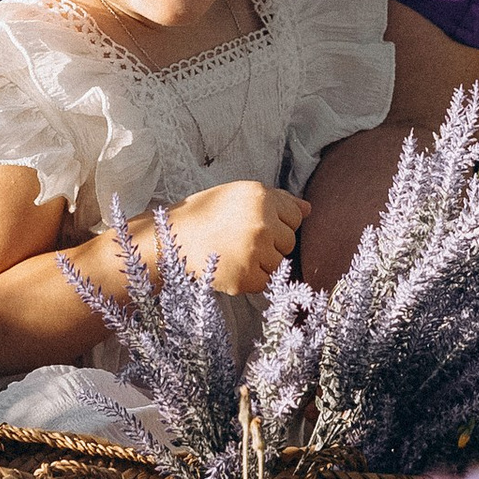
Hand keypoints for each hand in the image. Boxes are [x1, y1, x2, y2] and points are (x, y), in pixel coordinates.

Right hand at [156, 179, 308, 297]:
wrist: (170, 240)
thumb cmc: (204, 214)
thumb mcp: (238, 195)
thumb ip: (277, 200)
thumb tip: (308, 209)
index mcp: (261, 197)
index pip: (295, 218)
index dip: (276, 223)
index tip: (254, 225)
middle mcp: (262, 222)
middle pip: (289, 243)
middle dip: (270, 244)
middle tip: (239, 240)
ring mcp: (255, 251)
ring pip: (278, 264)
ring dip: (261, 263)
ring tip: (233, 252)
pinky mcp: (246, 277)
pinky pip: (265, 282)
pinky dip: (250, 279)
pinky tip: (230, 266)